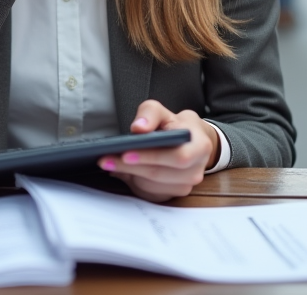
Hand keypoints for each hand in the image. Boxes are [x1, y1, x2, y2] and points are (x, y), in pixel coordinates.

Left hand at [97, 100, 217, 201]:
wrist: (190, 140)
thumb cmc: (175, 125)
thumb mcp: (163, 112)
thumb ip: (150, 114)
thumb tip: (138, 128)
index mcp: (199, 146)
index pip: (177, 157)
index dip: (151, 157)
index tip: (125, 153)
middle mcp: (196, 170)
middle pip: (161, 174)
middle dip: (131, 167)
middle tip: (106, 160)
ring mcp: (186, 185)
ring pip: (154, 186)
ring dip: (130, 176)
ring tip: (110, 164)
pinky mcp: (174, 193)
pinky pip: (151, 193)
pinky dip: (134, 183)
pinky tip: (122, 172)